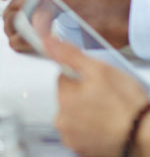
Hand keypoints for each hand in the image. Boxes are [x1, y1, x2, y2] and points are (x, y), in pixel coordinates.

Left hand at [1, 0, 130, 51]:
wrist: (128, 15)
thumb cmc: (108, 4)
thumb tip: (44, 4)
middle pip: (17, 2)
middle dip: (9, 16)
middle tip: (9, 24)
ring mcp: (56, 12)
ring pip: (22, 19)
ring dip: (13, 29)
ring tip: (13, 36)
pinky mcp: (60, 30)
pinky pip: (34, 36)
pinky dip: (24, 41)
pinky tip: (20, 44)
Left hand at [45, 36, 148, 156]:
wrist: (146, 138)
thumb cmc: (127, 107)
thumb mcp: (99, 70)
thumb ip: (69, 54)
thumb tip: (47, 42)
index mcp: (63, 99)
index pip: (63, 78)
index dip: (81, 77)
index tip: (96, 82)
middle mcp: (63, 122)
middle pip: (68, 98)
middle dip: (84, 96)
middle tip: (106, 99)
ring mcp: (74, 140)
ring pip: (76, 116)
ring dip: (88, 114)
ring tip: (110, 114)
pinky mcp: (85, 153)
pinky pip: (84, 134)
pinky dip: (93, 131)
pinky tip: (109, 128)